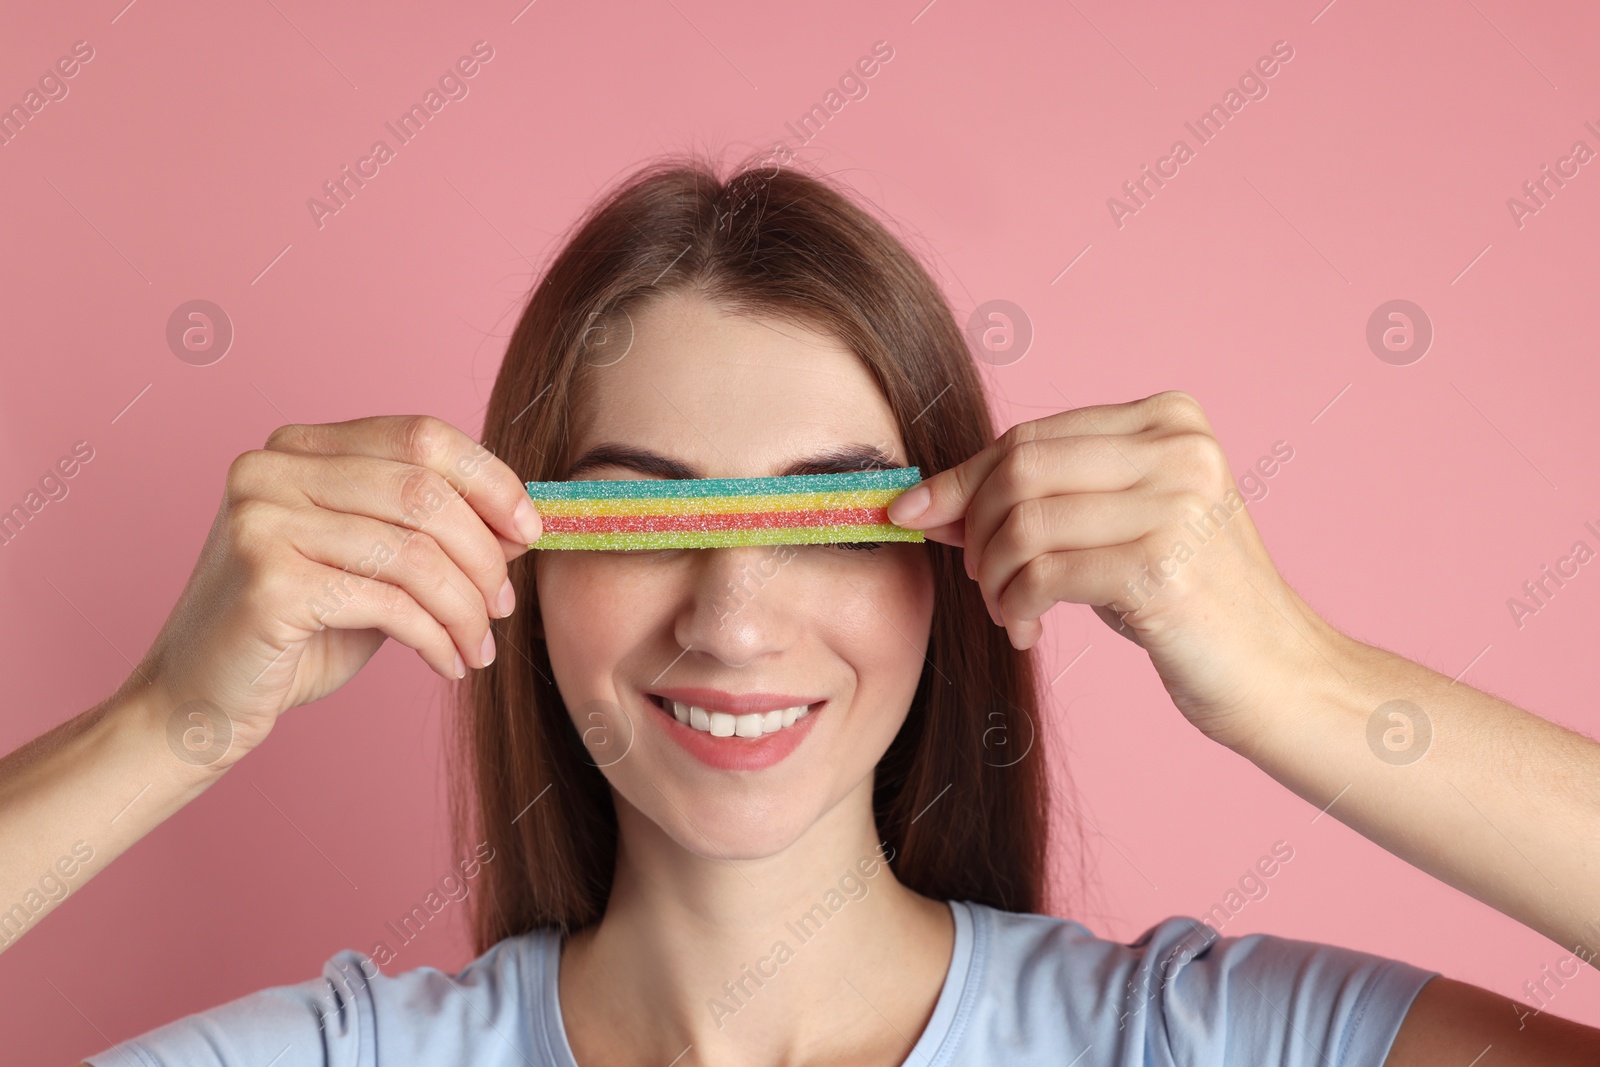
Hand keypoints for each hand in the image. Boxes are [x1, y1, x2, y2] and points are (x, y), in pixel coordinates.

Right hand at [129, 415, 542, 764]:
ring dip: (466, 607)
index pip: (421, 435)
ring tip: (479, 646)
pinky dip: (436, 638)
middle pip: (424, 491)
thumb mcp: (373, 566)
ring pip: (413, 552)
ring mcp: (262, 521)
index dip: (489, 480)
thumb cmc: (297, 632)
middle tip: (504, 606)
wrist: (200, 701)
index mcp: (299, 447)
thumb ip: (432, 533)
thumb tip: (521, 522)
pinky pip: (389, 603)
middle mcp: (272, 469)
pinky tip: (448, 664)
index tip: (530, 530)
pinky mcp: (268, 582)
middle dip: (484, 556)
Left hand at [886, 390, 1338, 749]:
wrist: (1278, 674)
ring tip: (1007, 609)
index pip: (1031, 437)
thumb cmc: (1187, 600)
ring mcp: (1176, 504)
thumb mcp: (1114, 529)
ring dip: (994, 576)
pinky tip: (1026, 629)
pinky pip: (1042, 574)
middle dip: (972, 526)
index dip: (962, 477)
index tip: (914, 511)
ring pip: (1023, 523)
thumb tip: (927, 501)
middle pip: (1020, 469)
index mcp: (1170, 418)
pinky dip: (1014, 605)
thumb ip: (1038, 501)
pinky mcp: (1162, 567)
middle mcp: (1179, 448)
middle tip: (977, 577)